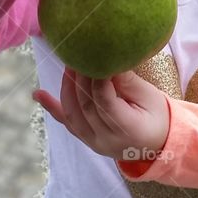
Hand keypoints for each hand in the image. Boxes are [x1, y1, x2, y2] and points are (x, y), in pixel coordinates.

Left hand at [32, 67, 169, 160]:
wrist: (159, 142)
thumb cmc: (158, 115)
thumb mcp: (150, 96)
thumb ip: (127, 81)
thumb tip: (107, 59)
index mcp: (128, 130)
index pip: (105, 101)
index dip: (97, 78)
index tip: (94, 56)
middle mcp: (107, 140)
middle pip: (86, 105)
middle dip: (80, 78)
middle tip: (78, 54)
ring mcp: (94, 143)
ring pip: (73, 113)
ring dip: (67, 87)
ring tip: (69, 65)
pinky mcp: (87, 140)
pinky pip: (67, 123)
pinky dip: (52, 107)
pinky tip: (38, 94)